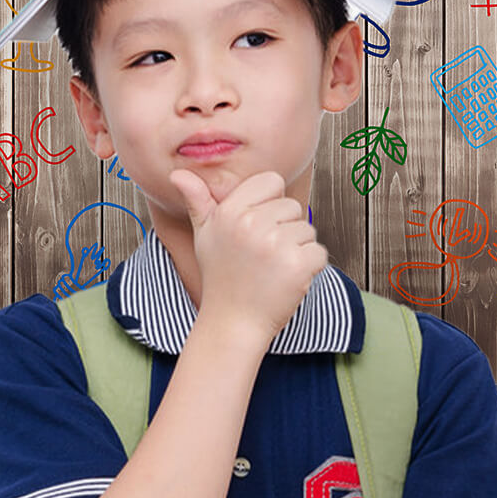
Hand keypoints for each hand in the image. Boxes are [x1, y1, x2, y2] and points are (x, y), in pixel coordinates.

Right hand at [168, 168, 326, 343]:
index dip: (270, 202)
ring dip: (297, 249)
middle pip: (292, 206)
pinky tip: (286, 280)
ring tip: (272, 269)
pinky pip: (318, 252)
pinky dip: (310, 267)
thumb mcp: (204, 235)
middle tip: (263, 255)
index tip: (258, 227)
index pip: (272, 181)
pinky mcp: (297, 265)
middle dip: (284, 229)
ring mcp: (275, 244)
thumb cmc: (220, 277)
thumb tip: (178, 174)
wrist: (232, 323)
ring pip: (307, 230)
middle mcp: (252, 223)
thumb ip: (198, 201)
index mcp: (230, 211)